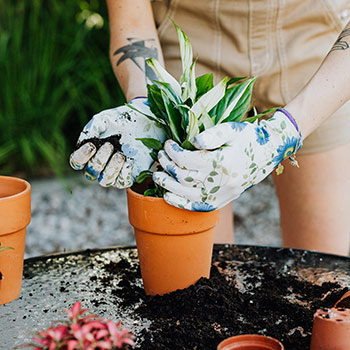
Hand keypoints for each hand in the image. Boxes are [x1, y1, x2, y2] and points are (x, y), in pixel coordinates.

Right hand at [70, 97, 164, 187]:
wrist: (143, 121)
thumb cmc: (120, 121)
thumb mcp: (104, 120)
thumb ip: (91, 129)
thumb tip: (84, 142)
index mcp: (89, 153)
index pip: (77, 162)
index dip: (81, 157)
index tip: (91, 146)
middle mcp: (99, 166)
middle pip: (91, 173)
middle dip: (99, 160)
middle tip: (109, 145)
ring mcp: (114, 172)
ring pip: (106, 181)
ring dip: (112, 169)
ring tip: (120, 155)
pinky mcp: (130, 175)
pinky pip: (123, 183)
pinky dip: (125, 172)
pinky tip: (130, 159)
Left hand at [153, 110, 301, 210]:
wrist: (268, 153)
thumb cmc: (248, 138)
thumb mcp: (232, 129)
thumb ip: (212, 135)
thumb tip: (192, 142)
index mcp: (222, 162)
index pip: (187, 159)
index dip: (172, 152)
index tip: (168, 144)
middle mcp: (221, 181)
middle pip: (183, 177)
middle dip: (167, 166)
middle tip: (159, 157)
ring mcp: (222, 194)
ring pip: (187, 194)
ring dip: (168, 185)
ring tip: (157, 176)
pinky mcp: (223, 201)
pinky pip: (199, 206)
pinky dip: (181, 203)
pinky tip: (168, 197)